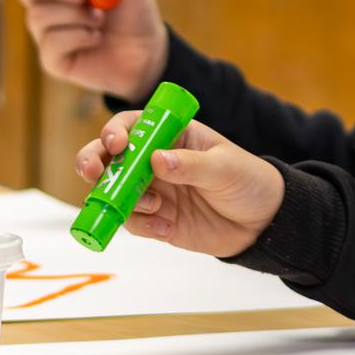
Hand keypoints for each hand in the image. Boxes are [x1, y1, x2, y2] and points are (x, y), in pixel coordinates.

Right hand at [14, 0, 167, 98]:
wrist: (148, 50)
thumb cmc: (134, 9)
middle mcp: (46, 2)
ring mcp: (45, 30)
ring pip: (39, 14)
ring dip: (78, 14)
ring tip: (101, 19)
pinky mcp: (51, 58)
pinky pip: (52, 43)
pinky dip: (81, 36)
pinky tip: (97, 38)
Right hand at [73, 112, 284, 257]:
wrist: (263, 222)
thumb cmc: (248, 181)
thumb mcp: (224, 167)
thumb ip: (191, 165)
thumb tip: (156, 159)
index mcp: (171, 135)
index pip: (132, 125)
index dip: (115, 131)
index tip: (116, 145)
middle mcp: (153, 161)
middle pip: (109, 157)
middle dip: (92, 162)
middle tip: (92, 173)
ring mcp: (152, 191)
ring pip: (113, 192)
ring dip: (121, 200)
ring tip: (156, 207)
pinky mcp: (156, 221)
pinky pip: (133, 223)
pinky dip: (141, 226)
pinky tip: (165, 229)